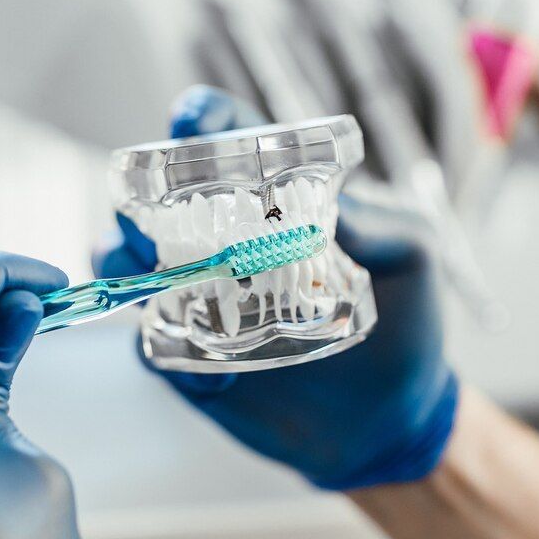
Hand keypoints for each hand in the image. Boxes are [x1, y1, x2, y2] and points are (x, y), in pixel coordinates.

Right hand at [96, 86, 458, 490]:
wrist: (390, 418)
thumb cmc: (406, 320)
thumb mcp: (412, 260)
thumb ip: (383, 230)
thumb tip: (338, 211)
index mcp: (278, 199)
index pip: (231, 142)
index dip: (206, 121)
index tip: (191, 120)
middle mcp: (229, 241)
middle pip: (158, 198)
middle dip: (141, 196)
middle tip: (151, 216)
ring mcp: (204, 298)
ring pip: (133, 263)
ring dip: (127, 261)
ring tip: (152, 277)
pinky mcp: (193, 356)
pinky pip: (152, 343)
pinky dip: (162, 346)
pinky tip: (212, 370)